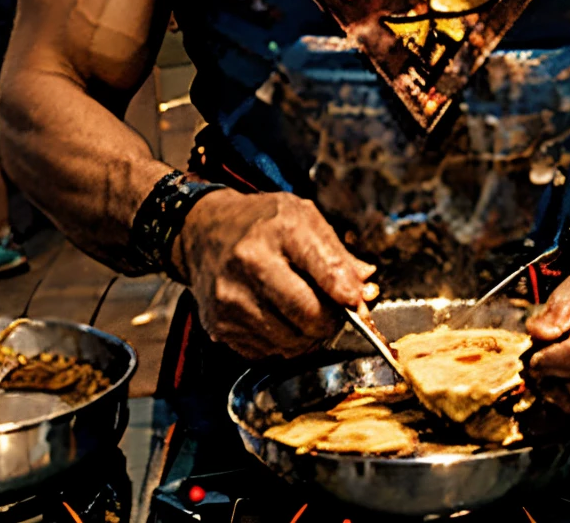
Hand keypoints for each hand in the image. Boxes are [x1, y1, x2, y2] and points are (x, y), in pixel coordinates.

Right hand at [173, 190, 374, 360]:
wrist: (204, 233)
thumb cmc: (260, 223)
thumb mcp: (303, 217)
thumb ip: (337, 253)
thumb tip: (364, 288)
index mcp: (279, 228)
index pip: (325, 268)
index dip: (348, 292)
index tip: (356, 301)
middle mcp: (250, 262)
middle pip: (308, 314)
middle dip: (330, 320)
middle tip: (333, 311)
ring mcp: (231, 298)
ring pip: (290, 341)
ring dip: (307, 335)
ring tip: (306, 313)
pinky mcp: (220, 326)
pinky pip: (267, 352)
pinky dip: (282, 343)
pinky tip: (279, 319)